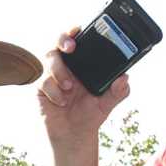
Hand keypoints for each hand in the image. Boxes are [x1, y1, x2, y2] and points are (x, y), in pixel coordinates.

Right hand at [37, 29, 129, 150]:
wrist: (74, 135)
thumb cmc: (90, 115)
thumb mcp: (107, 103)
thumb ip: (118, 91)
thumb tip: (124, 78)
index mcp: (82, 65)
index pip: (77, 41)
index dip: (75, 32)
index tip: (79, 30)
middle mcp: (66, 66)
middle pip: (58, 43)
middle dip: (63, 40)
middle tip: (71, 48)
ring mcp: (52, 76)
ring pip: (50, 59)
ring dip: (60, 71)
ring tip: (69, 88)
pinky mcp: (41, 88)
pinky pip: (44, 81)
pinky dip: (54, 91)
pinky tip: (61, 102)